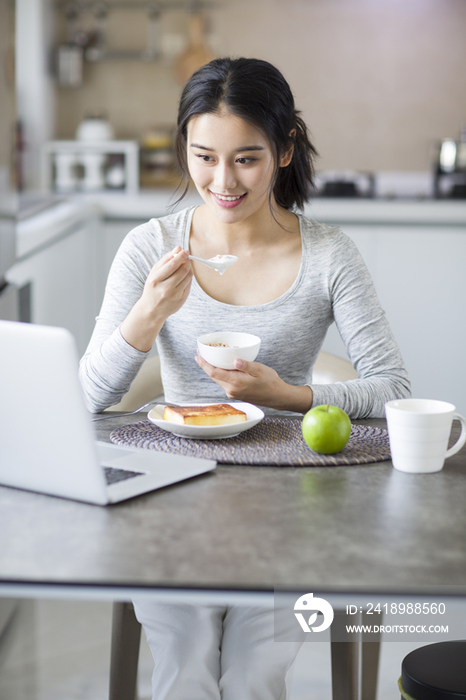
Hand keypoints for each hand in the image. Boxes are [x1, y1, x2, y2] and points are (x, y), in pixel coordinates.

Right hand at [121, 247, 192, 351]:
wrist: (152, 310)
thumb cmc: (152, 288)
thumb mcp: (154, 273)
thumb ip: (165, 259)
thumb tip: (178, 248)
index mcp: (155, 280)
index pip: (172, 264)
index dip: (181, 256)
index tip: (185, 251)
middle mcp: (165, 289)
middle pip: (183, 270)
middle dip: (187, 261)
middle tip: (186, 258)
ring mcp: (174, 295)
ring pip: (188, 277)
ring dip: (189, 269)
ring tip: (184, 267)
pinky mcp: (181, 300)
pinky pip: (189, 285)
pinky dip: (188, 278)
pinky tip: (183, 277)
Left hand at [194, 354, 312, 412]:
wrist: (277, 396)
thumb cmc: (270, 382)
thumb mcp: (260, 370)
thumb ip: (246, 365)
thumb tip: (235, 360)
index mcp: (236, 382)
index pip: (214, 372)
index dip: (204, 364)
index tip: (197, 355)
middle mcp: (231, 389)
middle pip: (213, 376)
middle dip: (205, 365)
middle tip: (201, 353)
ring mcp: (233, 393)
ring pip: (218, 379)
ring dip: (212, 369)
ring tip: (209, 358)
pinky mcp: (235, 393)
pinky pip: (224, 382)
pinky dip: (220, 374)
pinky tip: (222, 367)